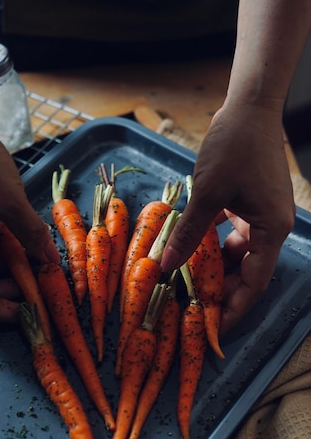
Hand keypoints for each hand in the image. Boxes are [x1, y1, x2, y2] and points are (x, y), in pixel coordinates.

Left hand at [161, 100, 295, 333]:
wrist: (247, 108)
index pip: (253, 283)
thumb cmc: (234, 147)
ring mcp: (259, 216)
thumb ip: (188, 234)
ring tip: (185, 287)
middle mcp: (270, 228)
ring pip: (235, 255)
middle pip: (246, 273)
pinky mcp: (247, 205)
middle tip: (191, 312)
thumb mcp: (207, 194)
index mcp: (272, 230)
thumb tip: (166, 268)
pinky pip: (229, 236)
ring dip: (211, 268)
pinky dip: (210, 245)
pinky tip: (188, 254)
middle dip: (219, 292)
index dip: (232, 310)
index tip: (211, 331)